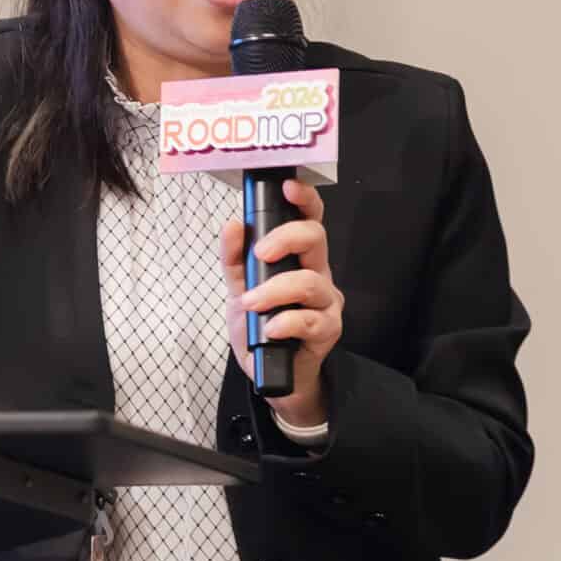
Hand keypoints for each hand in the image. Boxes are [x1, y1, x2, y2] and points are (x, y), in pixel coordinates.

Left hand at [221, 177, 342, 427]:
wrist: (270, 372)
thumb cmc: (261, 326)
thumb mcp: (239, 288)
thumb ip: (234, 258)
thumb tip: (232, 225)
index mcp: (300, 257)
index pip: (310, 218)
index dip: (304, 199)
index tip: (288, 187)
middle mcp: (318, 273)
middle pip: (316, 238)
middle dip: (285, 238)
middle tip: (260, 253)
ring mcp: (326, 302)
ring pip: (310, 282)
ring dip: (275, 290)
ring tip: (251, 304)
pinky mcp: (327, 330)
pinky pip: (310, 319)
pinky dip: (284, 321)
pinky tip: (269, 328)